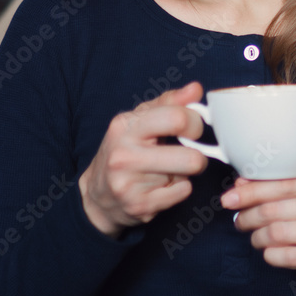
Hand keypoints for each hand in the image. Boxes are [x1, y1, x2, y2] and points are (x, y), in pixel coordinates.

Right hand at [78, 82, 207, 237]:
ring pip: (187, 175)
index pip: (178, 118)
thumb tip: (195, 89)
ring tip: (169, 169)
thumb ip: (169, 102)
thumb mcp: (140, 120)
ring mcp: (130, 183)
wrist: (98, 195)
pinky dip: (178, 189)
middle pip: (190, 157)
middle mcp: (124, 155)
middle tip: (188, 153)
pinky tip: (161, 186)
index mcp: (125, 126)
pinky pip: (182, 192)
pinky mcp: (139, 205)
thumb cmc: (125, 151)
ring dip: (184, 172)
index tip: (193, 129)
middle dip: (198, 155)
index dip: (195, 124)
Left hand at [221, 166, 295, 295]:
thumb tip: (241, 183)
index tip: (229, 198)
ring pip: (278, 232)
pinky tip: (268, 251)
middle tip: (238, 220)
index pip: (283, 182)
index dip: (251, 191)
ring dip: (258, 236)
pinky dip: (271, 254)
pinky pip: (287, 256)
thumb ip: (282, 184)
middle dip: (249, 215)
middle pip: (276, 208)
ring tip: (254, 236)